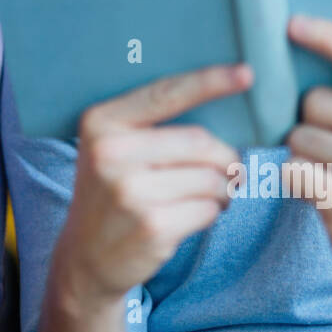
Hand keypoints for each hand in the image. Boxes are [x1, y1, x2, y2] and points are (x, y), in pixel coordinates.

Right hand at [51, 63, 249, 307]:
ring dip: (223, 189)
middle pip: (200, 142)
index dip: (211, 82)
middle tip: (228, 171)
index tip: (246, 74)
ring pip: (210, 178)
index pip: (167, 94)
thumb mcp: (110, 148)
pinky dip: (212, 212)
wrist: (85, 257)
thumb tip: (220, 105)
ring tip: (210, 196)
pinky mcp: (152, 227)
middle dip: (224, 157)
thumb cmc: (110, 192)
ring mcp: (130, 192)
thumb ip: (149, 125)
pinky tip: (194, 216)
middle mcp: (110, 154)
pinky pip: (208, 209)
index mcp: (100, 123)